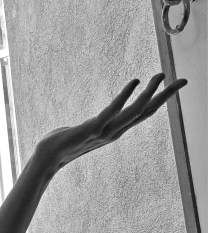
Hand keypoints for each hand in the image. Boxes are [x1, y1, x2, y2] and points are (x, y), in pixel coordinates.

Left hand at [36, 73, 186, 171]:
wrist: (47, 156)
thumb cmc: (63, 142)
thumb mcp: (87, 131)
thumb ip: (98, 124)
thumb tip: (101, 119)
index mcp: (115, 131)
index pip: (143, 115)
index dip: (161, 101)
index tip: (174, 86)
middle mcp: (115, 132)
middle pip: (146, 112)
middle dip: (166, 96)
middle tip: (184, 80)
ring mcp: (105, 132)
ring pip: (134, 111)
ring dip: (149, 93)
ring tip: (159, 76)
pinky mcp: (92, 128)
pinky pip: (112, 110)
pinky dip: (124, 96)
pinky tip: (134, 82)